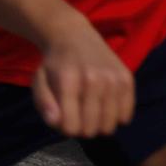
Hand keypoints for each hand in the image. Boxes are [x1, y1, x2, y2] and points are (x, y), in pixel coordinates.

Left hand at [30, 16, 133, 137]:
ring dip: (99, 125)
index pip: (71, 127)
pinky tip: (106, 105)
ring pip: (109, 126)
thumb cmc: (55, 64)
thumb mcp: (39, 81)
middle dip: (82, 129)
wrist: (74, 36)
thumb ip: (43, 103)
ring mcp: (113, 79)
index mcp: (68, 82)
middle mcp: (93, 79)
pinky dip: (116, 116)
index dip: (65, 129)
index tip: (65, 119)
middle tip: (78, 114)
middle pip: (91, 130)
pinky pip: (125, 116)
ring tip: (92, 110)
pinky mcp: (127, 78)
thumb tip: (55, 122)